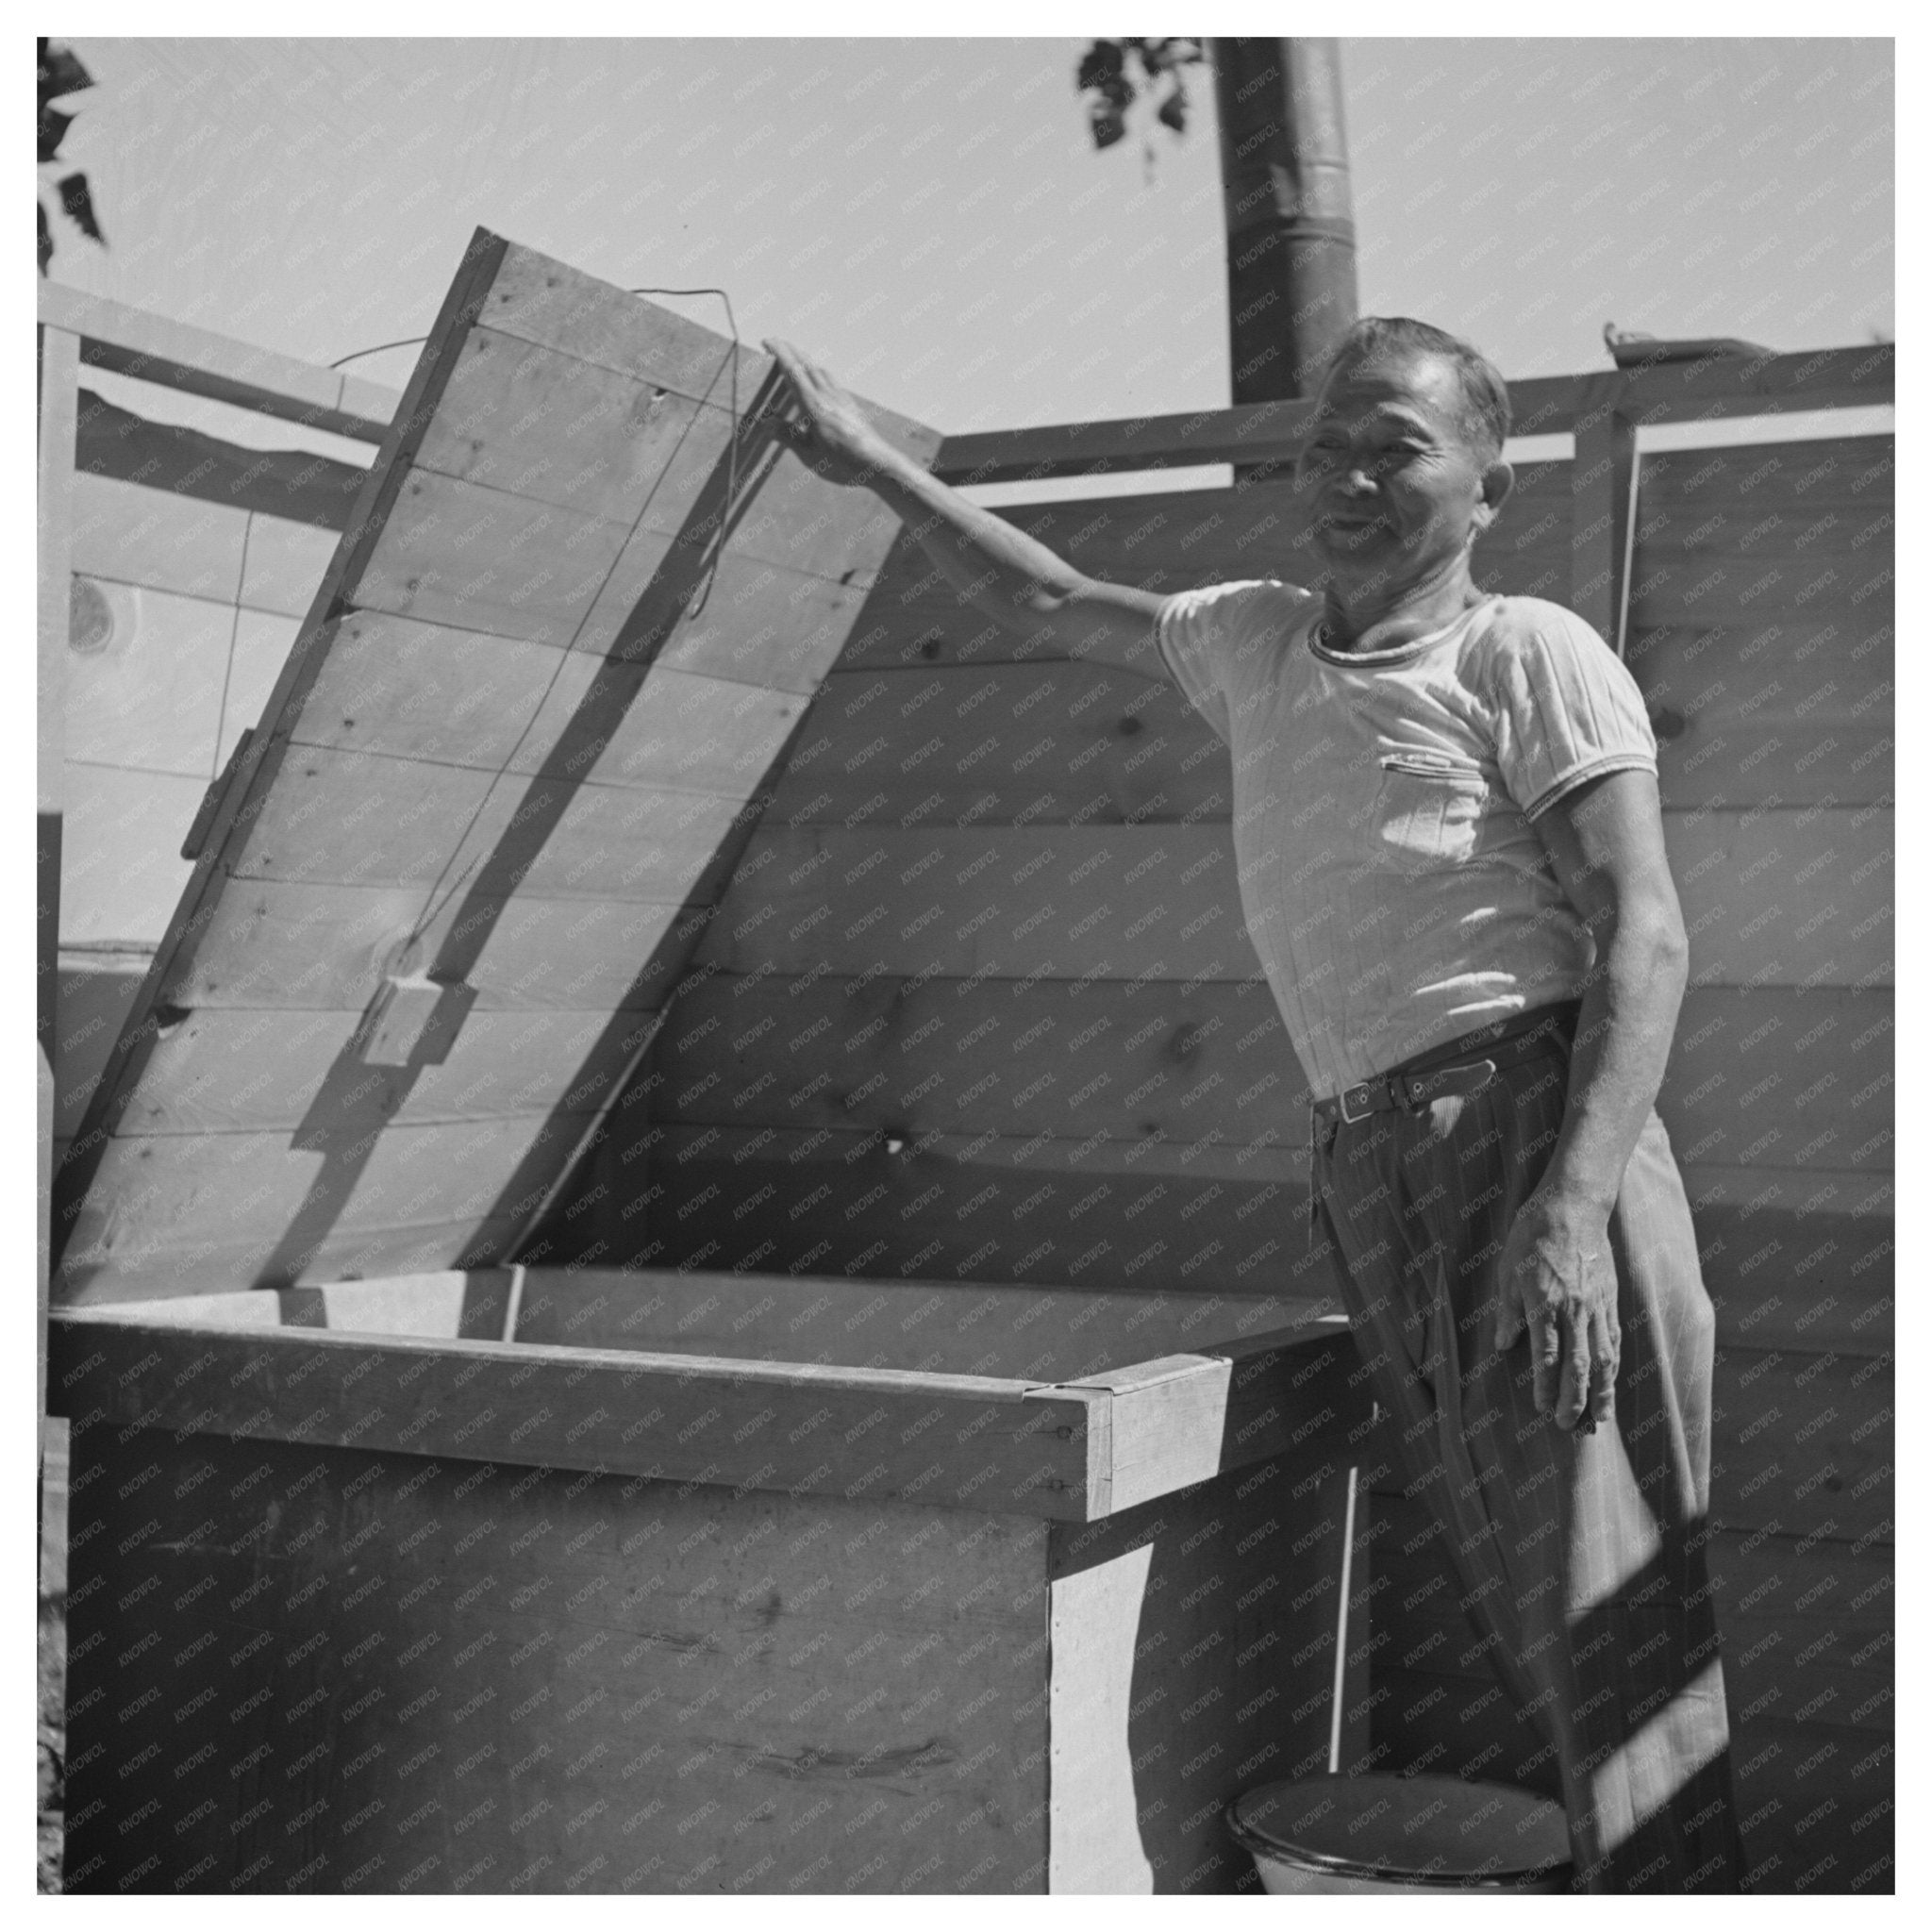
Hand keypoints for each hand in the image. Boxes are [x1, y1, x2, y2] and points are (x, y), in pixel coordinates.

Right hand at [763, 338, 895, 486]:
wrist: (876, 462)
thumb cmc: (842, 462)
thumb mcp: (808, 453)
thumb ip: (786, 436)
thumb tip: (765, 422)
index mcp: (813, 406)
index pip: (792, 372)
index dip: (779, 353)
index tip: (767, 341)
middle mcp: (827, 396)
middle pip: (806, 364)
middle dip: (789, 349)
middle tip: (776, 340)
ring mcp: (841, 397)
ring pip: (820, 369)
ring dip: (805, 358)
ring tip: (795, 354)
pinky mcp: (850, 403)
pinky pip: (832, 379)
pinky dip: (819, 370)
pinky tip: (821, 375)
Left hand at [1492, 1190, 1619, 1432]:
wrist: (1573, 1206)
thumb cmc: (1533, 1235)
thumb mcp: (1508, 1270)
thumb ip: (1508, 1310)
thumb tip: (1505, 1345)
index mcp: (1545, 1303)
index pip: (1547, 1357)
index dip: (1546, 1387)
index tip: (1542, 1409)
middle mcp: (1574, 1310)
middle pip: (1578, 1365)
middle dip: (1574, 1400)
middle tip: (1569, 1426)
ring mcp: (1596, 1306)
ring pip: (1603, 1358)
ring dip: (1602, 1391)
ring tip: (1600, 1418)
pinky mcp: (1610, 1299)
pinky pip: (1614, 1339)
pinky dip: (1614, 1365)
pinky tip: (1611, 1381)